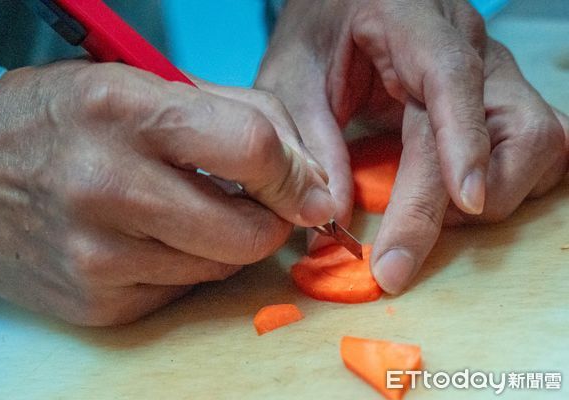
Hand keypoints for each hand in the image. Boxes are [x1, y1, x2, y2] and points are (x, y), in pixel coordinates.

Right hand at [0, 60, 334, 324]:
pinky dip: (187, 265)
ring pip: (224, 266)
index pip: (252, 148)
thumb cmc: (67, 120)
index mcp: (125, 111)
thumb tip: (309, 177)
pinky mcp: (96, 301)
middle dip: (269, 218)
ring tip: (188, 210)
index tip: (305, 185)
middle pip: (250, 230)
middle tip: (253, 200)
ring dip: (226, 241)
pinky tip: (153, 238)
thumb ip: (240, 114)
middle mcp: (107, 186)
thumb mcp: (145, 85)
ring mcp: (98, 254)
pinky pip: (185, 291)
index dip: (295, 173)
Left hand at [257, 1, 567, 292]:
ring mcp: (491, 70)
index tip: (464, 203)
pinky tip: (459, 196)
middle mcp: (467, 43)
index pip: (453, 78)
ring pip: (537, 141)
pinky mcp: (498, 96)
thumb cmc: (317, 37)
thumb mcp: (292, 80)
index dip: (463, 142)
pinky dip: (508, 183)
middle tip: (398, 254)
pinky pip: (536, 147)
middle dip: (462, 203)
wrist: (344, 4)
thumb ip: (311, 144)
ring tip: (429, 213)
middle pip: (508, 126)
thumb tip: (334, 220)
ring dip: (494, 194)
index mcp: (410, 22)